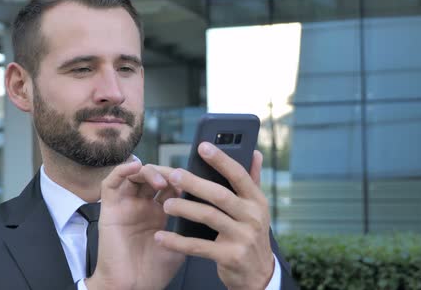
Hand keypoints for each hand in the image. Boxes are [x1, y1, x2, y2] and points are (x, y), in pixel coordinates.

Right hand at [86, 159, 185, 289]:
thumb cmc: (154, 271)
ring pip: (134, 174)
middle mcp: (142, 205)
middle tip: (178, 177)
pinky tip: (135, 167)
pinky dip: (122, 170)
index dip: (181, 179)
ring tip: (161, 180)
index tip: (195, 180)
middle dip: (167, 172)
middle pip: (153, 175)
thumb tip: (209, 206)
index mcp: (159, 212)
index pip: (170, 184)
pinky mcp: (109, 208)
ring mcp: (125, 205)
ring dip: (149, 171)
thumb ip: (189, 223)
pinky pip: (111, 182)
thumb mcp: (181, 243)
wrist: (133, 287)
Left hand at [154, 142, 273, 289]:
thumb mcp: (256, 208)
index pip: (239, 175)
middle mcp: (252, 217)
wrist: (258, 274)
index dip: (221, 160)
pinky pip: (199, 246)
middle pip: (220, 195)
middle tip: (173, 174)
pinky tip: (161, 237)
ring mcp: (242, 237)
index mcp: (257, 201)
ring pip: (208, 217)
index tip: (202, 146)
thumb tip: (255, 152)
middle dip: (195, 183)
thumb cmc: (251, 234)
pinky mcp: (230, 257)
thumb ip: (253, 180)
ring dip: (184, 209)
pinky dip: (178, 242)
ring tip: (166, 204)